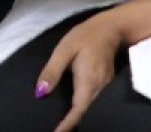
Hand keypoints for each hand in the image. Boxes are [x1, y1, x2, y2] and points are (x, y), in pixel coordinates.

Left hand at [35, 9, 131, 131]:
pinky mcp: (106, 84)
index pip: (78, 111)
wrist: (110, 28)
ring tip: (63, 124)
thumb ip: (51, 71)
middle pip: (87, 113)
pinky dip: (84, 109)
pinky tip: (75, 110)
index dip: (67, 124)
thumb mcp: (63, 50)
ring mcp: (105, 87)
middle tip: (57, 130)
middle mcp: (100, 88)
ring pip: (92, 109)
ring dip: (78, 117)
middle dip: (72, 124)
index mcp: (88, 81)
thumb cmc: (84, 37)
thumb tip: (41, 92)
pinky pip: (95, 102)